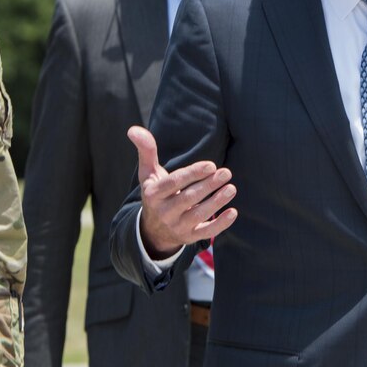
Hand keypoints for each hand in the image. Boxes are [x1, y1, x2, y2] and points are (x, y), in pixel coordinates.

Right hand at [129, 125, 236, 258]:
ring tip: (231, 188)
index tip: (211, 165)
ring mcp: (177, 227)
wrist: (153, 229)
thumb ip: (146, 150)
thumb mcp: (148, 173)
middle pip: (188, 198)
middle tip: (226, 173)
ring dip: (216, 202)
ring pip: (198, 215)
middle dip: (208, 186)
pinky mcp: (189, 237)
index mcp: (153, 194)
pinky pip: (206, 233)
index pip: (174, 183)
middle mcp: (164, 212)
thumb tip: (133, 129)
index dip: (193, 174)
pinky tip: (233, 212)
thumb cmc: (155, 193)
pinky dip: (220, 224)